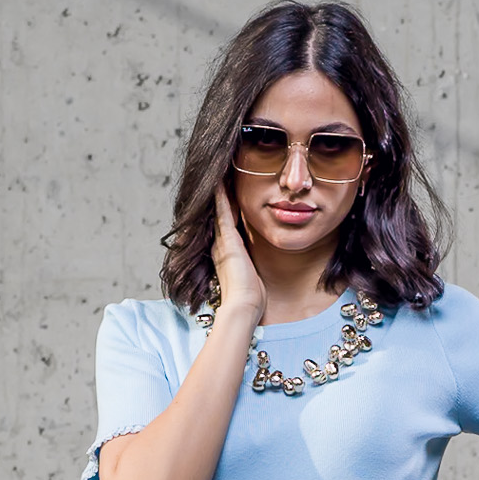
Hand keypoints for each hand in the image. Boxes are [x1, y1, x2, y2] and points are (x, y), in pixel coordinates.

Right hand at [211, 185, 264, 322]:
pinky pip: (223, 211)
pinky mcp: (227, 240)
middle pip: (220, 214)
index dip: (227, 209)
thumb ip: (253, 267)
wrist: (244, 307)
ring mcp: (222, 241)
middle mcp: (220, 245)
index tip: (230, 193)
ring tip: (221, 172)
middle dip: (221, 196)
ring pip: (220, 209)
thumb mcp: (252, 277)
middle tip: (221, 175)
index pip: (226, 225)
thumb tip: (258, 268)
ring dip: (220, 191)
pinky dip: (221, 196)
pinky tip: (220, 180)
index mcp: (226, 254)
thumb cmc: (250, 299)